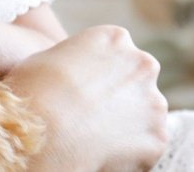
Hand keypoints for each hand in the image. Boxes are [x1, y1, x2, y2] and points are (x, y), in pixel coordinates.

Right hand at [2, 26, 169, 171]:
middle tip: (93, 116)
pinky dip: (129, 154)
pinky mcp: (158, 138)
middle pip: (137, 82)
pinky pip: (145, 147)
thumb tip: (73, 77)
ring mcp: (154, 103)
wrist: (47, 129)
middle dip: (122, 98)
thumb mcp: (49, 58)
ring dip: (127, 126)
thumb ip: (75, 62)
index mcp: (114, 39)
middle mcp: (142, 65)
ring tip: (93, 138)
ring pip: (145, 116)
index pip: (118, 53)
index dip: (101, 74)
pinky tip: (101, 153)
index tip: (86, 90)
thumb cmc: (35, 90)